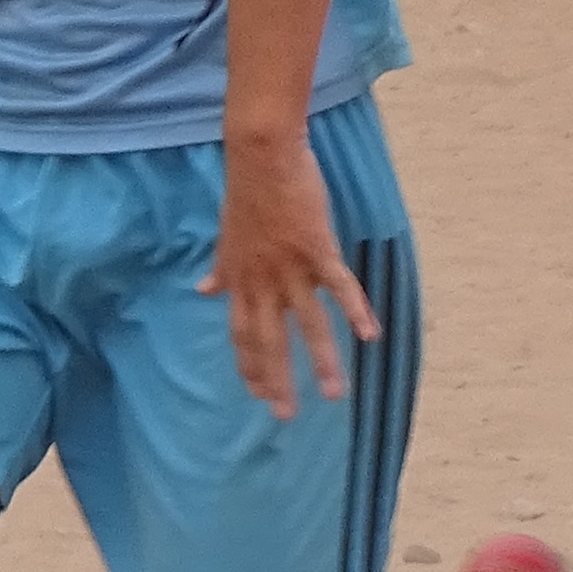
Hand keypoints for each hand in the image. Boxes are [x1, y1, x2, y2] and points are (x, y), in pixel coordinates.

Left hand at [199, 128, 375, 419]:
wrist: (260, 156)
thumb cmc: (246, 191)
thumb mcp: (226, 236)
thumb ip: (220, 268)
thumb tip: (202, 290)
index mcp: (241, 279)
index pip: (242, 333)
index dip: (250, 365)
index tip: (257, 393)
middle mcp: (262, 282)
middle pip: (269, 340)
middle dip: (277, 380)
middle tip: (285, 414)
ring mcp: (291, 268)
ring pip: (308, 324)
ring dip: (322, 361)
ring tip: (334, 394)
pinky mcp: (317, 249)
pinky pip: (339, 287)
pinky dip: (356, 311)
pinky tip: (370, 335)